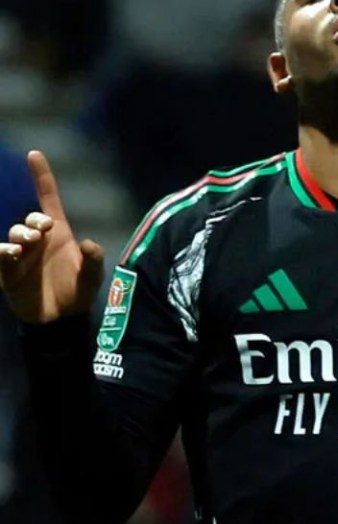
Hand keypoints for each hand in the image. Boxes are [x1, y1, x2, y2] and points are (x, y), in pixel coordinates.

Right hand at [0, 152, 106, 324]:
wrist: (61, 320)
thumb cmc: (77, 292)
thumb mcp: (92, 276)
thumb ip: (94, 260)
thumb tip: (90, 242)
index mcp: (59, 233)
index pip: (48, 199)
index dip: (42, 177)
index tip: (34, 154)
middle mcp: (38, 239)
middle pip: (31, 218)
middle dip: (35, 219)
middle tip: (44, 229)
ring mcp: (22, 253)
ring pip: (15, 232)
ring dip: (21, 232)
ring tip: (30, 242)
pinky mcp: (8, 270)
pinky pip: (1, 254)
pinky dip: (4, 250)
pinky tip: (13, 252)